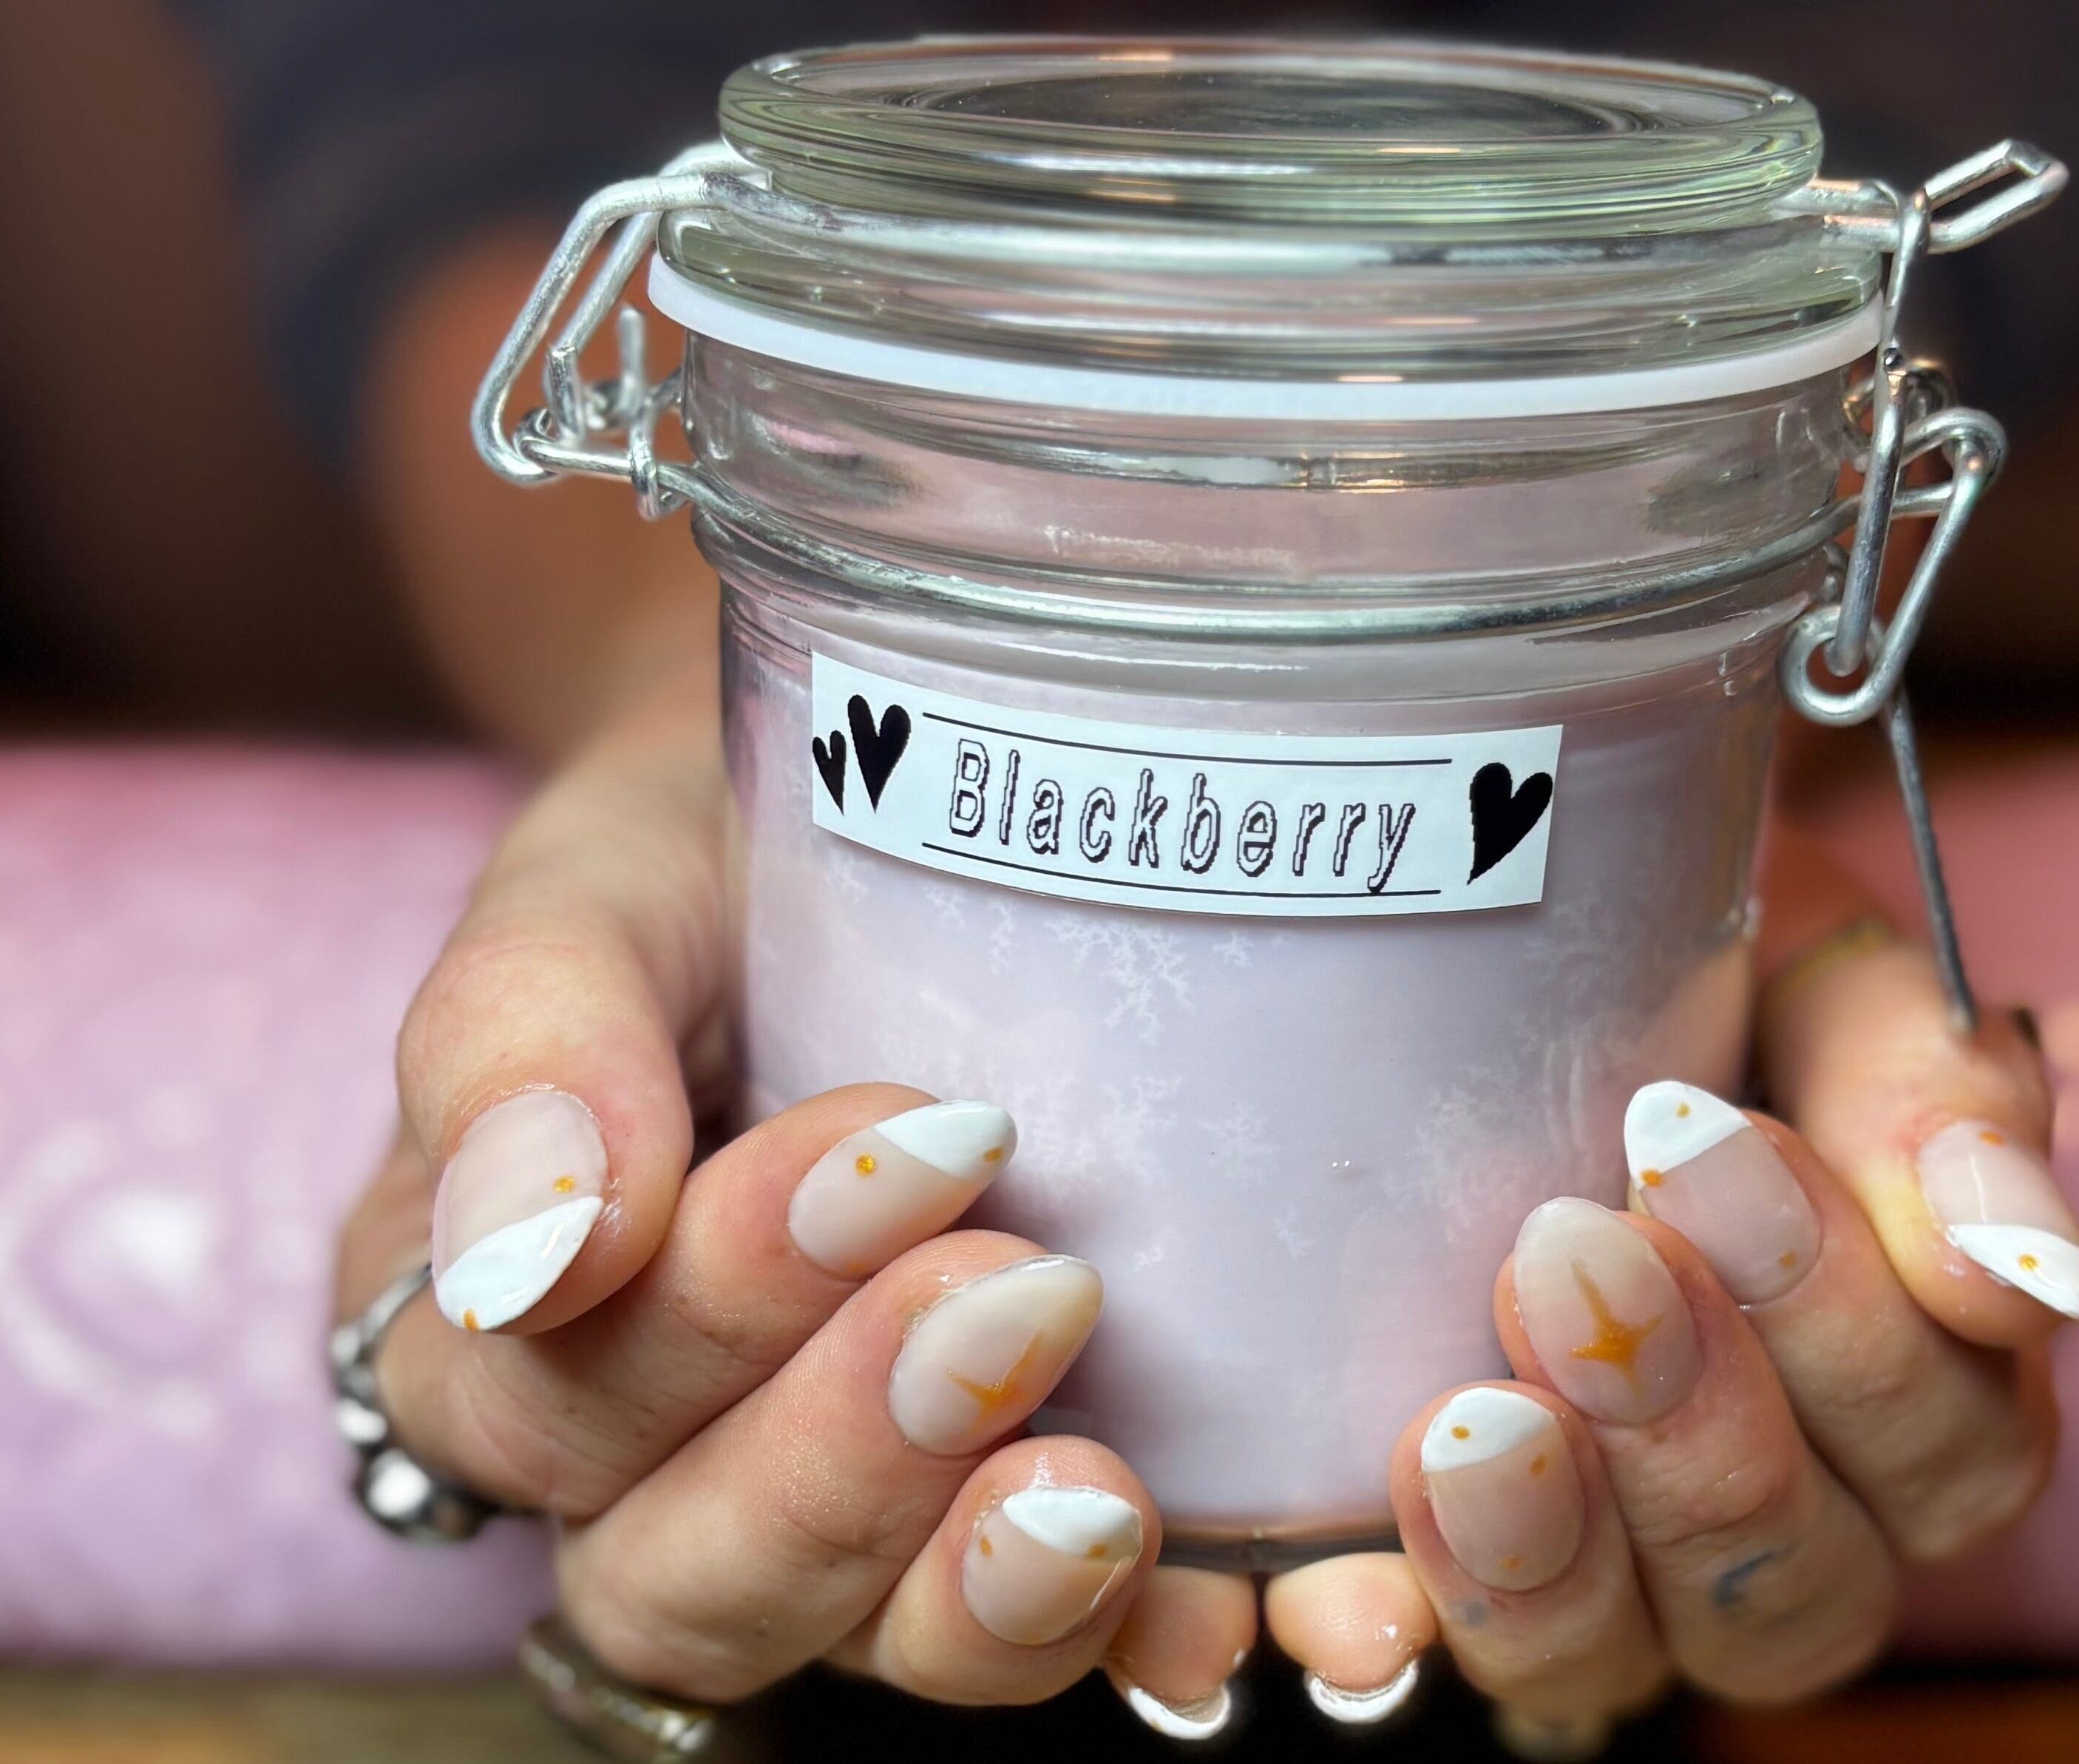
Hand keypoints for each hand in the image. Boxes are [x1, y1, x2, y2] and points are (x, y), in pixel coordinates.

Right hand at [332, 692, 1252, 1712]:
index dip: (711, 1309)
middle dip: (842, 1457)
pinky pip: (1015, 1634)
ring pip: (842, 1643)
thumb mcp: (595, 891)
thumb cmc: (715, 861)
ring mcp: (820, 1507)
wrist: (897, 814)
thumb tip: (532, 1254)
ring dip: (968, 1584)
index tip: (895, 1147)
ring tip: (1099, 1482)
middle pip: (677, 1576)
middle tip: (1015, 1287)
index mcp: (498, 1324)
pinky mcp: (980, 1514)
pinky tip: (1202, 1602)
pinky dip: (1107, 1629)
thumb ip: (522, 1042)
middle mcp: (640, 1462)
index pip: (545, 1401)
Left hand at [1260, 827, 2078, 1751]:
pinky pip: (1465, 1643)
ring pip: (1635, 1654)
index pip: (1949, 1445)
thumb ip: (1938, 1100)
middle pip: (1802, 1579)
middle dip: (1693, 1422)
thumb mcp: (1828, 972)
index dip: (1839, 1322)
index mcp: (1922, 1386)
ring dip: (1559, 1549)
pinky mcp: (1468, 1562)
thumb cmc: (1709, 953)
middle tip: (1569, 1250)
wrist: (1499, 915)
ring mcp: (1622, 1562)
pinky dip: (1417, 1612)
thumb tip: (2028, 1278)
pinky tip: (1360, 1570)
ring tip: (1472, 1426)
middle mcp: (1793, 1510)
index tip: (1697, 1141)